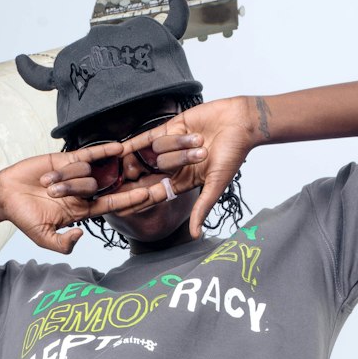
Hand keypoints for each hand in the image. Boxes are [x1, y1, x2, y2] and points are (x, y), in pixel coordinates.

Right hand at [0, 143, 176, 254]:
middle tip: (93, 189)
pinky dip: (102, 151)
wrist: (5, 195)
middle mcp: (84, 192)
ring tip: (45, 185)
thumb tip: (82, 234)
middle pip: (103, 187)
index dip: (133, 201)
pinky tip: (118, 147)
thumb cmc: (24, 218)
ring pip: (89, 173)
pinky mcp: (66, 160)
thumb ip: (63, 243)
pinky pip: (88, 154)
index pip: (114, 205)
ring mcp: (77, 175)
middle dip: (104, 187)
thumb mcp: (44, 238)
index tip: (151, 196)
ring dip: (67, 180)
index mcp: (82, 211)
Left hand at [119, 96, 261, 237]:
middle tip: (182, 161)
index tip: (117, 209)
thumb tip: (195, 235)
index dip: (136, 202)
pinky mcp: (171, 127)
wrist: (241, 123)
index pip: (154, 195)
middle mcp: (175, 165)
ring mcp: (172, 146)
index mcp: (184, 181)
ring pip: (157, 150)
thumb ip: (202, 207)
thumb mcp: (216, 184)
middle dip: (165, 165)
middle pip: (155, 170)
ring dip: (180, 144)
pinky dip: (134, 142)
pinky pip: (148, 136)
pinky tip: (117, 148)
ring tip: (201, 140)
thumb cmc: (233, 154)